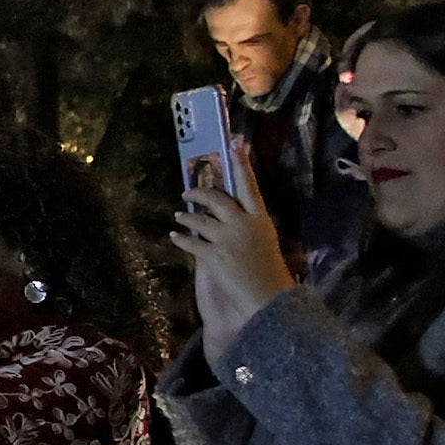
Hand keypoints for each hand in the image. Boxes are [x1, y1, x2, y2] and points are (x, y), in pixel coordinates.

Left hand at [170, 145, 296, 351]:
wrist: (268, 303)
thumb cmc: (270, 277)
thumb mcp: (265, 245)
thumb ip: (249, 229)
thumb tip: (232, 218)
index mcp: (261, 221)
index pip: (250, 186)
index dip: (241, 163)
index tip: (235, 142)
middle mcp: (244, 225)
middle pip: (217, 198)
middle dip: (199, 193)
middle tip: (186, 193)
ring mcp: (228, 240)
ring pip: (199, 219)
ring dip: (185, 217)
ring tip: (178, 216)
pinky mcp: (214, 256)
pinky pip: (190, 241)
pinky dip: (180, 238)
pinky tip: (175, 237)